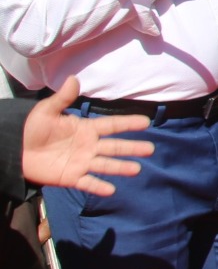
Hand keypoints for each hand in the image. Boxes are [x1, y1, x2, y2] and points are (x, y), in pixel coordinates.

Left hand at [21, 76, 153, 196]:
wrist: (16, 150)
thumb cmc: (33, 128)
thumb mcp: (46, 111)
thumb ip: (63, 98)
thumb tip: (74, 78)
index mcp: (86, 128)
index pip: (111, 125)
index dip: (128, 123)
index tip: (146, 122)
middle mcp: (89, 146)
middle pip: (114, 147)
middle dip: (132, 148)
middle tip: (150, 149)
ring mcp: (82, 163)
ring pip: (105, 165)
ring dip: (121, 167)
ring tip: (136, 169)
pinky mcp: (71, 178)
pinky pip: (88, 183)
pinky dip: (99, 187)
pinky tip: (111, 190)